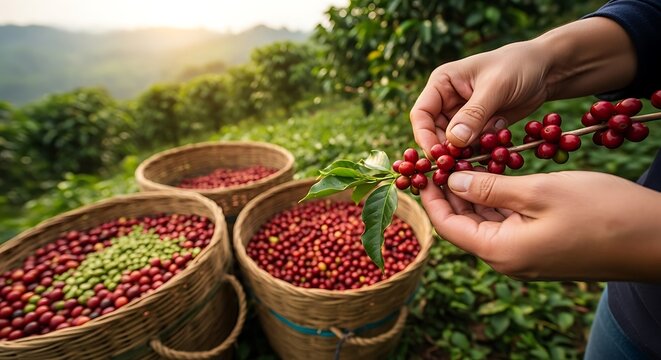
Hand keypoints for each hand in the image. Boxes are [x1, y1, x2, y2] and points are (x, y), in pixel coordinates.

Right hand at [410, 40, 549, 152]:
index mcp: (442, 84)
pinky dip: (482, 153)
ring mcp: (462, 116)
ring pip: (454, 144)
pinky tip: (496, 152)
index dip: (424, 136)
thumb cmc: (518, 67)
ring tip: (484, 156)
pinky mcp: (478, 128)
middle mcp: (446, 101)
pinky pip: (472, 147)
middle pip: (434, 133)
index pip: (421, 114)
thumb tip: (454, 141)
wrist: (545, 70)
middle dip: (447, 150)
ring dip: (466, 154)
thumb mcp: (496, 87)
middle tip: (461, 166)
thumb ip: (474, 114)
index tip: (437, 156)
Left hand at [420, 170, 660, 281]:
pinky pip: (509, 223)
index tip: (424, 168)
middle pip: (464, 224)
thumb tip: (452, 180)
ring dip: (475, 192)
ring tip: (465, 159)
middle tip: (442, 158)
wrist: (656, 239)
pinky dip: (498, 199)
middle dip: (451, 191)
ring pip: (487, 221)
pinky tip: (497, 173)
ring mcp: (527, 255)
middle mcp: (508, 259)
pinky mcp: (543, 247)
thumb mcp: (539, 191)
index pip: (448, 225)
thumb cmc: (601, 211)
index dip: (432, 196)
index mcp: (501, 251)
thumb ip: (490, 187)